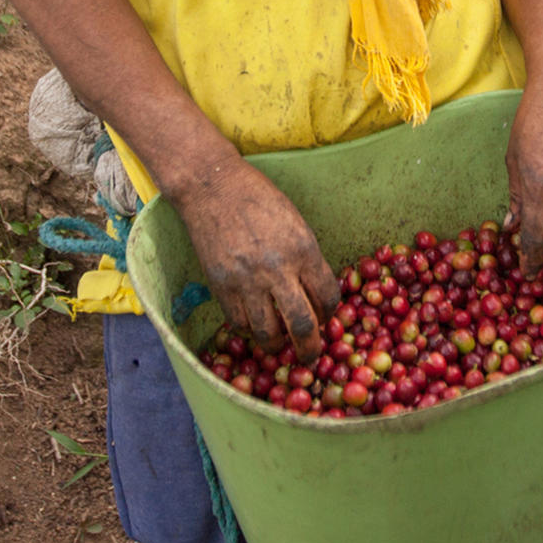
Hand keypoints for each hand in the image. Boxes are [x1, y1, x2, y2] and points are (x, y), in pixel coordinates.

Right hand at [168, 155, 338, 362]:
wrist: (212, 187)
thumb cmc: (258, 198)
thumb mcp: (295, 222)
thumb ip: (306, 258)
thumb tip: (314, 292)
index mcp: (303, 249)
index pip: (327, 296)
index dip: (330, 312)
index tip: (325, 317)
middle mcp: (277, 269)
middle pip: (302, 324)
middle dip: (310, 347)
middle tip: (311, 354)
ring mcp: (246, 281)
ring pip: (267, 332)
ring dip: (277, 345)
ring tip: (279, 344)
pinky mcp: (221, 286)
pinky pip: (239, 323)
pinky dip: (249, 330)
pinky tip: (254, 324)